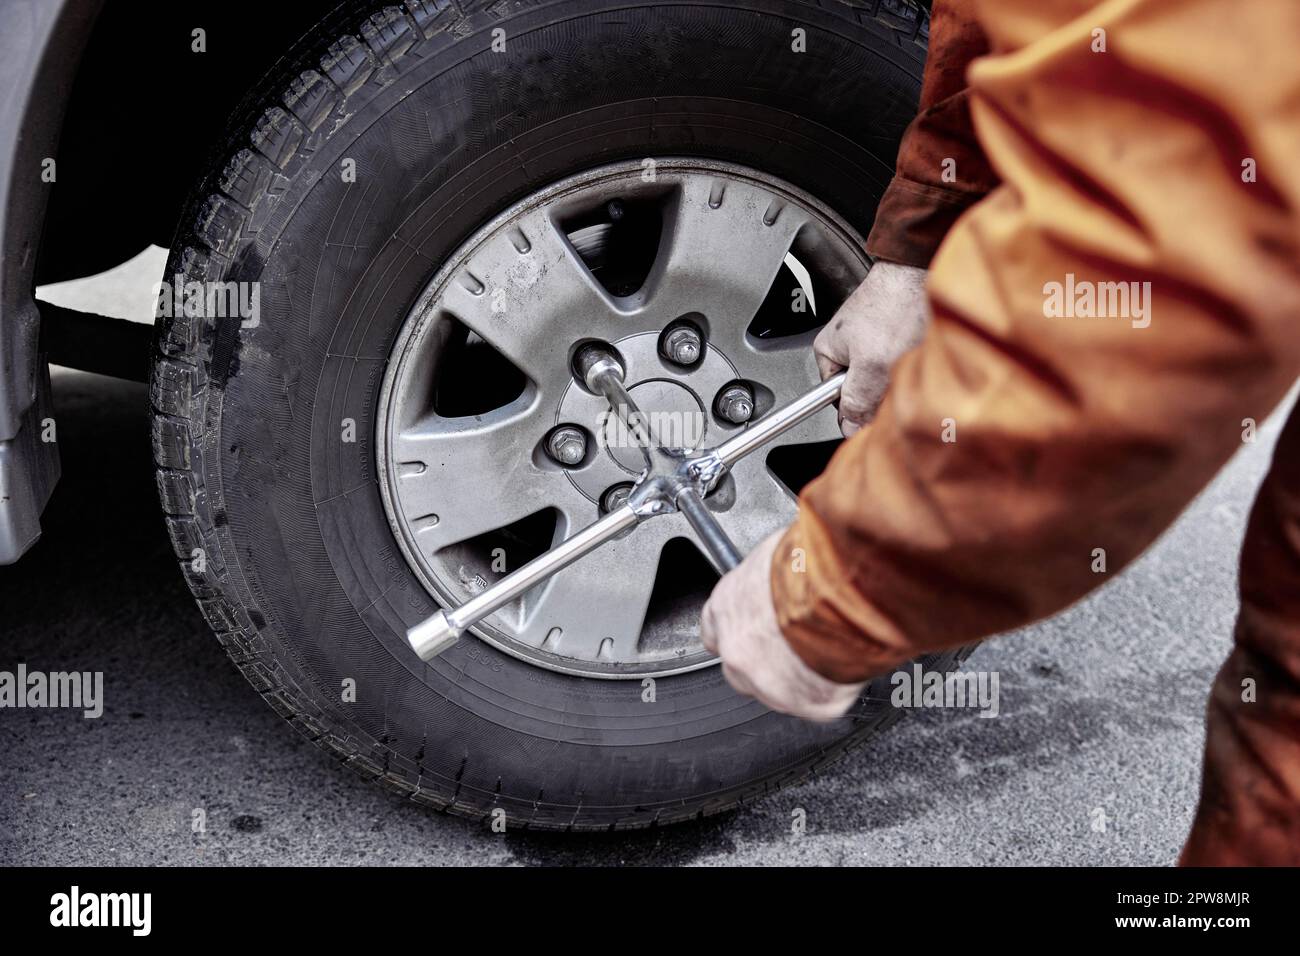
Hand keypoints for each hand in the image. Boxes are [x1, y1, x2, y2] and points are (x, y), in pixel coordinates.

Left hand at [700, 531, 865, 720]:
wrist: (841, 592)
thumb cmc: (811, 565)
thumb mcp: (775, 555)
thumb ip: (767, 579)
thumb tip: (777, 574)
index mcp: (725, 608)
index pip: (715, 632)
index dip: (739, 631)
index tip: (755, 628)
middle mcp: (737, 649)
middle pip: (742, 667)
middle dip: (767, 659)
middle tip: (797, 640)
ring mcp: (766, 682)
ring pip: (777, 689)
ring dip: (799, 676)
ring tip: (827, 648)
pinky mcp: (804, 703)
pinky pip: (817, 702)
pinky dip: (832, 689)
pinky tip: (843, 663)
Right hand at [814, 260, 928, 436]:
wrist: (922, 272)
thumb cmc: (894, 306)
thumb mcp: (871, 365)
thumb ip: (857, 400)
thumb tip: (849, 427)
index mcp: (828, 352)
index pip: (837, 400)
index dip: (858, 409)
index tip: (877, 410)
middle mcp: (846, 346)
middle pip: (862, 389)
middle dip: (881, 392)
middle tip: (897, 379)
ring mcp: (870, 339)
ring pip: (883, 377)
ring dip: (898, 376)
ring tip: (909, 359)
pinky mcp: (892, 334)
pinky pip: (897, 362)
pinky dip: (909, 362)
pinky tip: (917, 352)